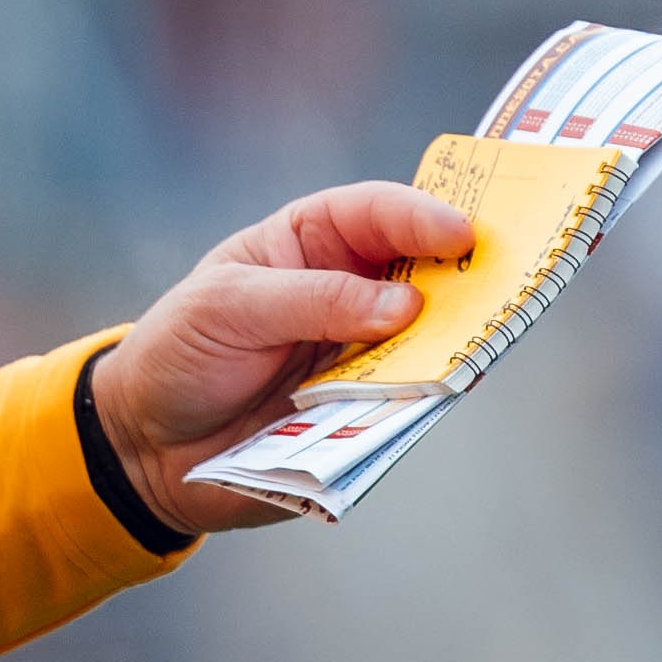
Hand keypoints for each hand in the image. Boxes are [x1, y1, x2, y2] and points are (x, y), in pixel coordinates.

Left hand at [82, 179, 476, 535]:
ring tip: (492, 335)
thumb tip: (404, 308)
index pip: (379, 214)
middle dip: (468, 272)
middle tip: (514, 276)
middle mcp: (350, 293)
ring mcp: (364, 356)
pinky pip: (410, 403)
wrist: (148, 447)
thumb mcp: (229, 308)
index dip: (423, 217)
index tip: (462, 234)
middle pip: (426, 273)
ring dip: (460, 338)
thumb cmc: (180, 352)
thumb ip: (314, 301)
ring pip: (431, 340)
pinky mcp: (365, 415)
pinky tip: (448, 389)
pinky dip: (430, 397)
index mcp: (313, 243)